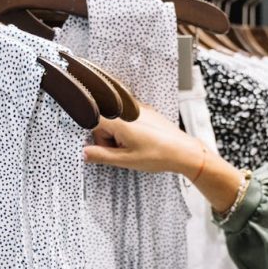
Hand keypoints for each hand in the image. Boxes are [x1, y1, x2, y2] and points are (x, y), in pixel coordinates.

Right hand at [83, 104, 246, 213]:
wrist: (183, 151)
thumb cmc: (158, 155)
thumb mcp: (126, 160)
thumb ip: (101, 155)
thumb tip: (84, 153)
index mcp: (119, 120)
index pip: (92, 122)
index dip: (96, 138)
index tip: (105, 148)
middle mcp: (126, 109)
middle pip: (103, 121)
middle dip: (108, 137)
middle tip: (123, 150)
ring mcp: (137, 108)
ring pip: (115, 119)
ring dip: (119, 134)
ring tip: (134, 146)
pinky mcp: (145, 110)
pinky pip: (127, 117)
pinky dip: (129, 129)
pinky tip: (141, 140)